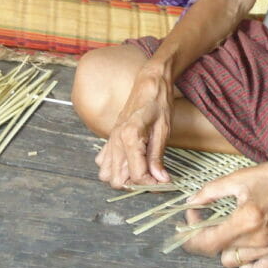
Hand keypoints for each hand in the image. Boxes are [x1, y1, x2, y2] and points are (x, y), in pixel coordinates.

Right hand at [95, 65, 173, 187]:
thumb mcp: (164, 130)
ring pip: (107, 174)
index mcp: (130, 137)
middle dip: (136, 184)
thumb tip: (161, 180)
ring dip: (124, 178)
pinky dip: (115, 167)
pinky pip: (103, 162)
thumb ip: (158, 157)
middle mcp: (116, 141)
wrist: (149, 83)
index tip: (163, 182)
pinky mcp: (110, 138)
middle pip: (118, 180)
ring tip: (143, 170)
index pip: (136, 176)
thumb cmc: (158, 103)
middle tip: (154, 177)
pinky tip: (130, 161)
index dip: (152, 184)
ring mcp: (110, 140)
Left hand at [183, 158, 267, 267]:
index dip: (192, 239)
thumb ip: (210, 192)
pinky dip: (247, 264)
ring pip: (235, 262)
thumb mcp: (238, 178)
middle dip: (209, 238)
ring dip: (227, 249)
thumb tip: (193, 200)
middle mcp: (258, 238)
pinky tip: (244, 248)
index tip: (188, 229)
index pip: (208, 244)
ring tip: (230, 232)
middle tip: (209, 222)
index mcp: (246, 219)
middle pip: (219, 253)